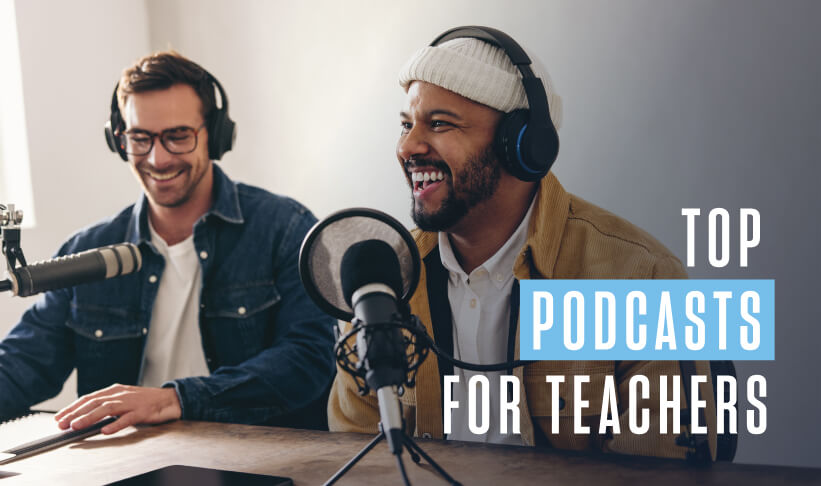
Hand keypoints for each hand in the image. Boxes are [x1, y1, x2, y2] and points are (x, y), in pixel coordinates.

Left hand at [54, 384, 181, 434]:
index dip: (73, 407)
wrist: (170, 399)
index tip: (60, 417)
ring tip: (77, 426)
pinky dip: (115, 424)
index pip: (89, 398)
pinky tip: (106, 430)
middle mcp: (121, 394)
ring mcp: (131, 402)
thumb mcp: (124, 399)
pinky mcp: (142, 411)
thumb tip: (86, 415)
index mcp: (115, 391)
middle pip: (94, 402)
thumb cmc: (146, 401)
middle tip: (62, 423)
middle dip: (75, 413)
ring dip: (90, 417)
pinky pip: (127, 418)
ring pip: (107, 409)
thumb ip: (108, 405)